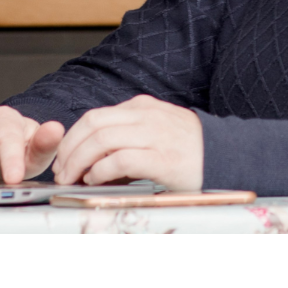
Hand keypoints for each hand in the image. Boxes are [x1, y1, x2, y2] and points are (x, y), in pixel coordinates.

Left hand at [52, 95, 203, 190]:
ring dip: (80, 161)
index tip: (63, 158)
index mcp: (141, 107)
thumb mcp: (155, 130)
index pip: (94, 117)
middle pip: (93, 124)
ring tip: (73, 178)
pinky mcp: (163, 158)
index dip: (72, 138)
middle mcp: (145, 116)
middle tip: (61, 171)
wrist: (226, 155)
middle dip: (70, 149)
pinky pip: (121, 160)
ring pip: (102, 140)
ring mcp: (155, 135)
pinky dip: (102, 171)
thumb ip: (127, 136)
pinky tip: (96, 180)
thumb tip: (91, 158)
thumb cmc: (188, 148)